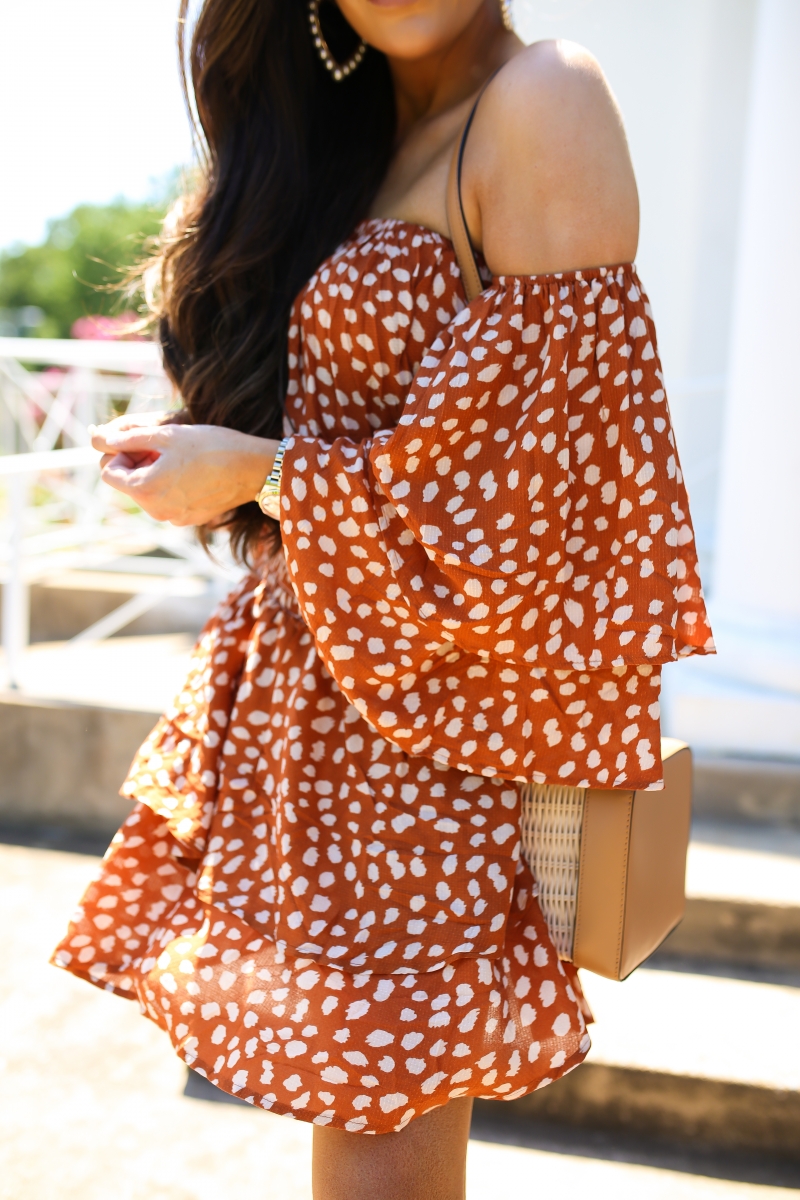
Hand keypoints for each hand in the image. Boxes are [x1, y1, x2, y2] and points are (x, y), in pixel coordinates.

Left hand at [90, 415, 278, 525]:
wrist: (252, 468)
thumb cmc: (211, 446)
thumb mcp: (166, 435)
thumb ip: (128, 438)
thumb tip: (100, 439)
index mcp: (145, 489)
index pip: (109, 473)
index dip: (119, 452)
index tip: (141, 441)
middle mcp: (156, 511)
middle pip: (129, 484)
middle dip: (138, 463)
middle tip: (163, 446)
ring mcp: (173, 519)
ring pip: (149, 492)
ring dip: (155, 473)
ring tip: (180, 458)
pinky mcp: (190, 519)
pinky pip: (168, 501)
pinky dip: (172, 485)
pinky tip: (193, 471)